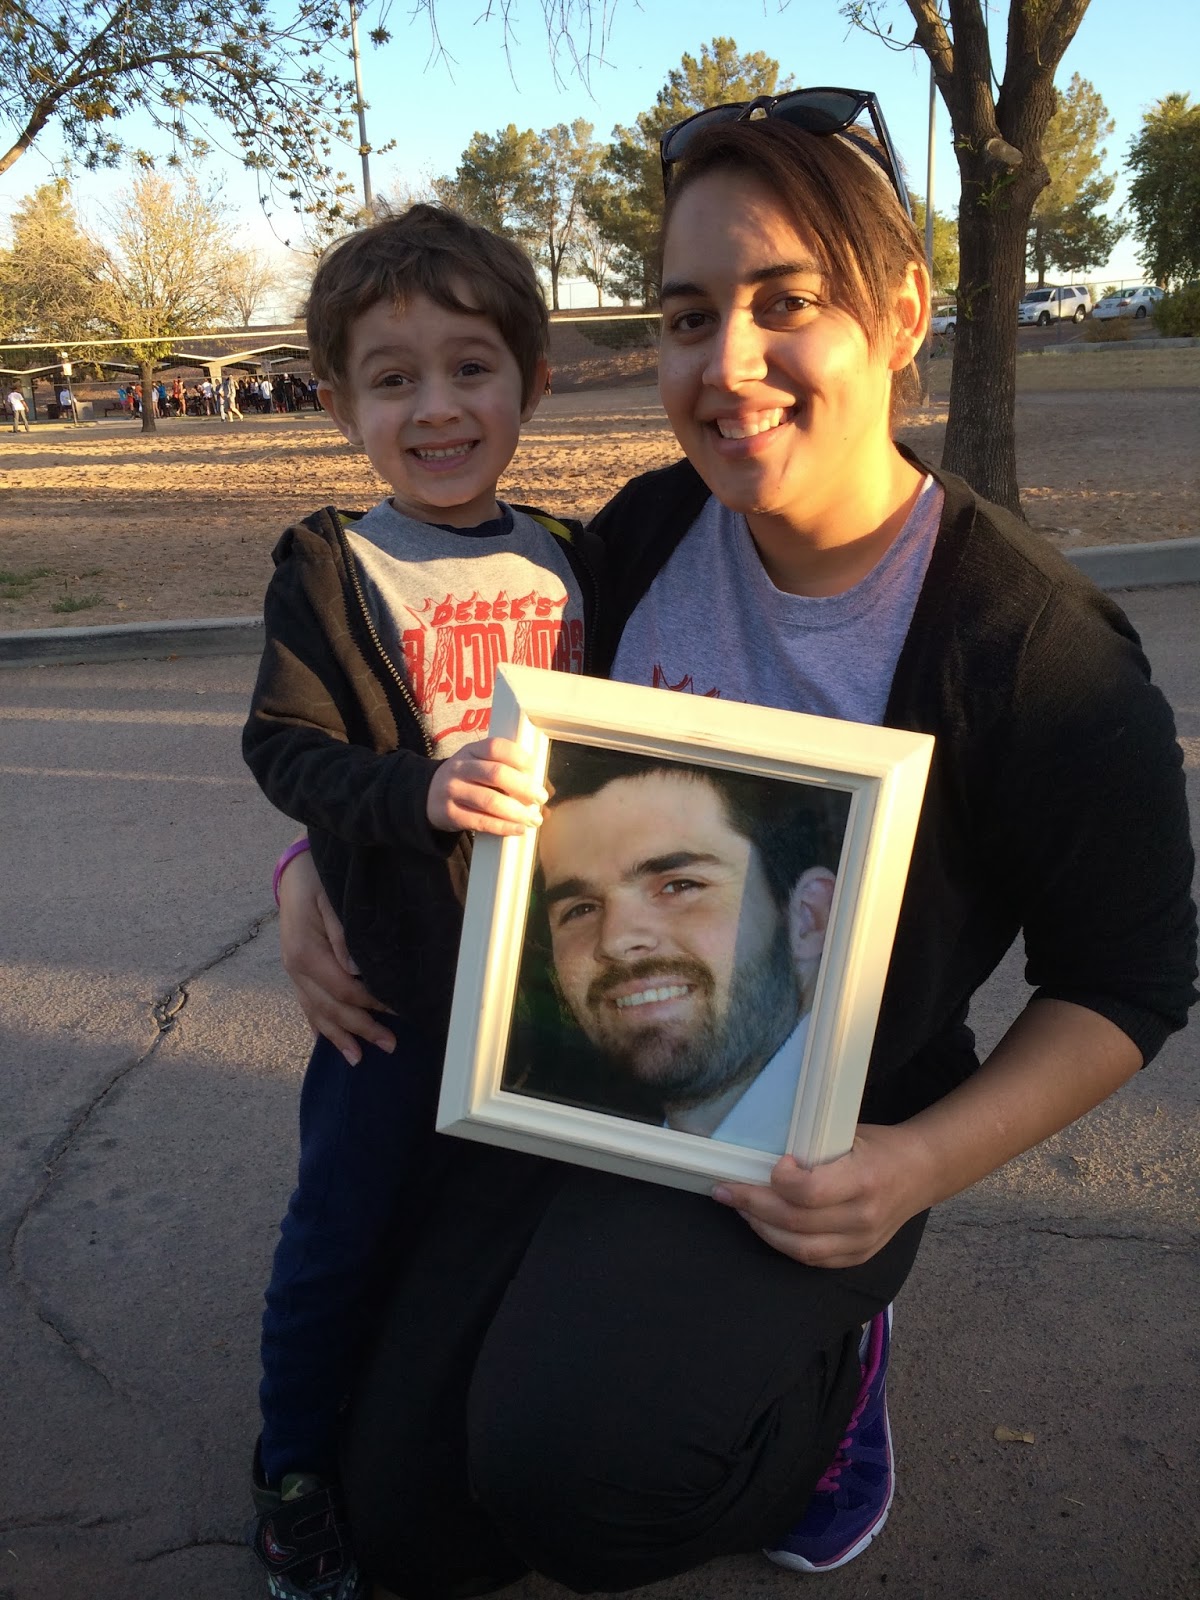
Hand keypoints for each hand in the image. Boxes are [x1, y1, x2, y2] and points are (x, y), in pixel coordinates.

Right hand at [276, 844, 395, 1064]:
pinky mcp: (295, 970)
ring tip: (358, 1059)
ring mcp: (292, 971)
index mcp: (305, 952)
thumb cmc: (319, 877)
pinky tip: (326, 1041)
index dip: (371, 1005)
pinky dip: (318, 1024)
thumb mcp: (332, 896)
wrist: (295, 868)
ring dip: (338, 1036)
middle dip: (360, 1029)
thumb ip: (343, 933)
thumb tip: (356, 970)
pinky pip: (306, 1004)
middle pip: (330, 1007)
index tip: (399, 1012)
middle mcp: (295, 967)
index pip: (343, 989)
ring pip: (315, 1012)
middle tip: (390, 1046)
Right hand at [427, 737, 547, 834]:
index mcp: (471, 750)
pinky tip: (518, 829)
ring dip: (517, 812)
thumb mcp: (478, 765)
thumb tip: (544, 788)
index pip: (496, 747)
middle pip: (497, 774)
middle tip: (541, 798)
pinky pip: (481, 822)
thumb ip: (505, 770)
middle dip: (524, 788)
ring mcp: (453, 791)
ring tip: (534, 819)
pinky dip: (503, 827)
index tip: (534, 768)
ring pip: (490, 801)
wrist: (425, 795)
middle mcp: (460, 768)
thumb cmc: (465, 780)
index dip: (518, 757)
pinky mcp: (450, 814)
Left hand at [713, 1123, 932, 1268]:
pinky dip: (783, 1244)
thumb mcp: (850, 1134)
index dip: (779, 1182)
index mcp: (863, 1179)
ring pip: (799, 1248)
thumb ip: (813, 1149)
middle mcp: (863, 1217)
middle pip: (796, 1222)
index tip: (771, 1166)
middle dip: (752, 1205)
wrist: (922, 1172)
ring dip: (762, 1228)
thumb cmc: (880, 1146)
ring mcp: (862, 1243)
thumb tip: (760, 1153)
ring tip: (741, 1209)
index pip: (809, 1192)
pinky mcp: (858, 1257)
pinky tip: (766, 1226)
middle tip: (726, 1190)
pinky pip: (812, 1259)